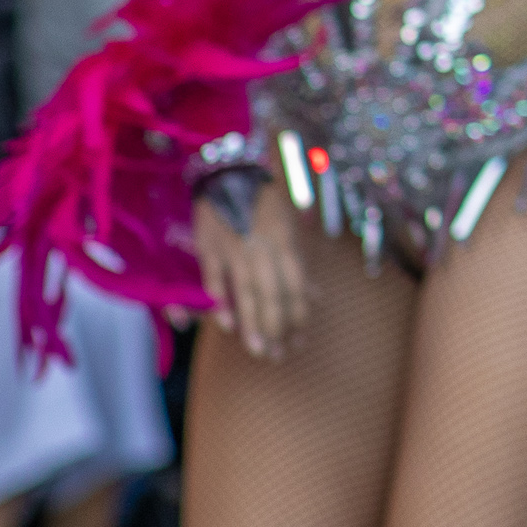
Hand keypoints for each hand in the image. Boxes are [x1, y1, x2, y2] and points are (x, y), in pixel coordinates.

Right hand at [193, 188, 309, 360]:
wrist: (230, 170)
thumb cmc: (264, 202)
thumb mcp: (290, 229)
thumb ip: (298, 266)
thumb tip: (316, 297)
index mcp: (285, 245)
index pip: (295, 289)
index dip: (298, 317)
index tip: (300, 339)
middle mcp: (263, 251)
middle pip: (273, 297)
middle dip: (278, 329)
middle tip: (280, 356)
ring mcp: (235, 250)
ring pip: (247, 294)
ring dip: (254, 326)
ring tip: (261, 352)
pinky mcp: (210, 249)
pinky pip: (216, 280)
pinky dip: (222, 302)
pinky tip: (228, 325)